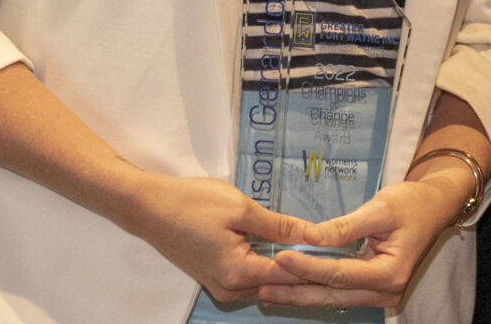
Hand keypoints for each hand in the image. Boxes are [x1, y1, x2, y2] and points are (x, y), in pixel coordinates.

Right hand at [113, 173, 315, 302]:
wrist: (148, 207)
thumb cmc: (192, 203)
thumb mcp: (242, 209)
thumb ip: (280, 226)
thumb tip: (315, 235)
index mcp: (238, 273)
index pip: (290, 274)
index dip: (317, 260)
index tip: (342, 248)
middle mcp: (231, 289)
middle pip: (280, 280)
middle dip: (305, 265)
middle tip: (335, 245)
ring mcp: (221, 286)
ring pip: (266, 279)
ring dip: (287, 265)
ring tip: (313, 244)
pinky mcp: (216, 278)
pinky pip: (251, 275)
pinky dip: (268, 263)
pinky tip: (283, 246)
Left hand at [258, 167, 474, 309]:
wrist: (436, 206)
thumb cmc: (412, 203)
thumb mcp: (379, 209)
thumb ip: (344, 228)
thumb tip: (309, 238)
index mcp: (390, 273)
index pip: (339, 274)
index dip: (308, 266)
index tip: (281, 257)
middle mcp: (386, 291)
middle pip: (332, 294)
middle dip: (296, 291)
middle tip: (261, 287)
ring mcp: (380, 294)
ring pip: (333, 297)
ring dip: (300, 294)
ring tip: (266, 292)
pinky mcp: (372, 288)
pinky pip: (339, 292)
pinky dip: (314, 289)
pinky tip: (290, 288)